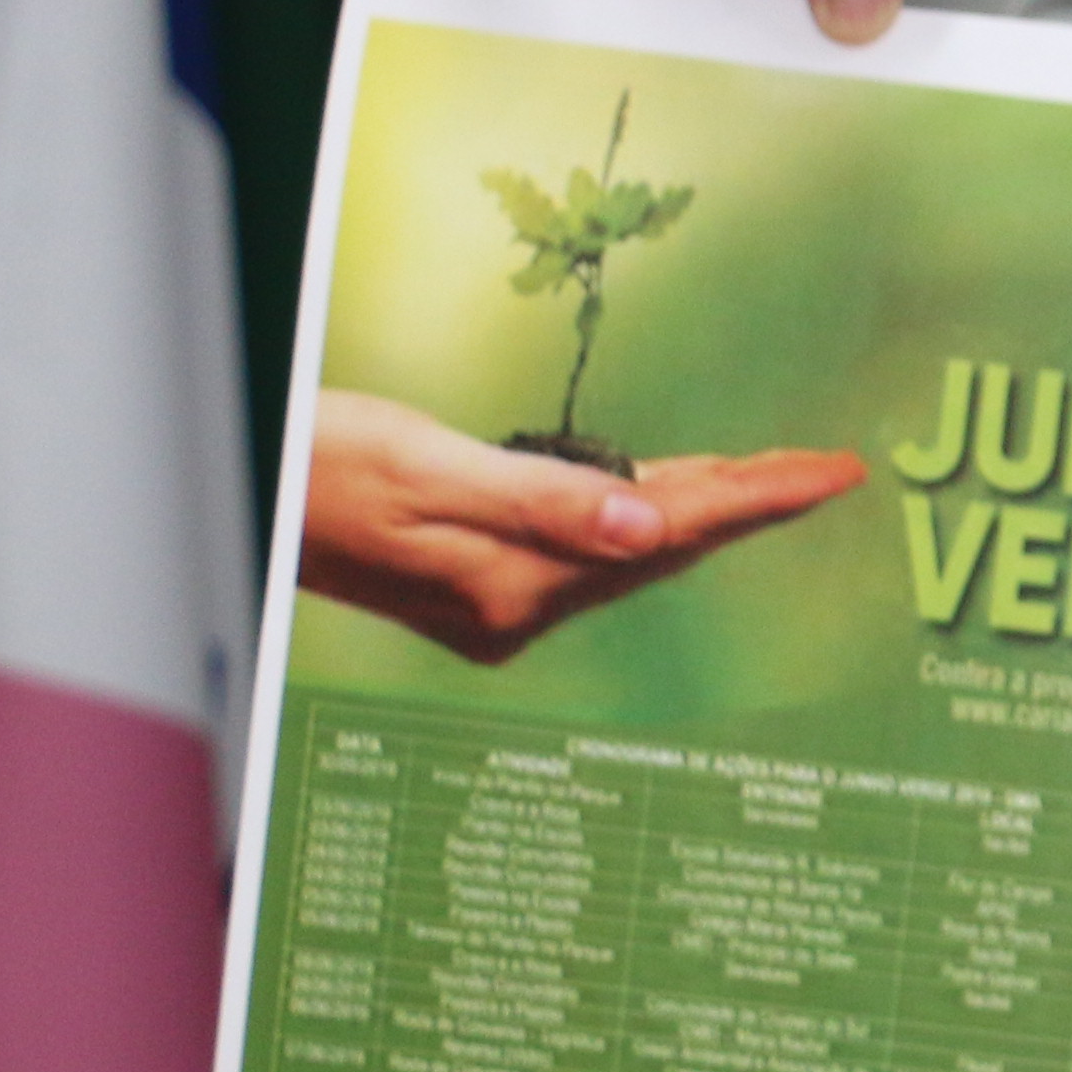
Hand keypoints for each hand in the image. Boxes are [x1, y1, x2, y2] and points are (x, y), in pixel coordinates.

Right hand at [298, 389, 867, 662]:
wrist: (233, 500)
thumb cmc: (310, 468)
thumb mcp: (423, 466)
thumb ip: (541, 498)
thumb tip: (649, 524)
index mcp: (514, 580)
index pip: (671, 526)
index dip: (762, 494)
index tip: (837, 472)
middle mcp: (517, 605)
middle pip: (665, 543)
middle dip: (751, 503)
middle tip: (831, 469)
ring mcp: (498, 604)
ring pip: (632, 547)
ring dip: (703, 509)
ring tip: (778, 476)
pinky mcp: (477, 585)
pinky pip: (590, 548)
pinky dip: (642, 516)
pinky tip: (669, 495)